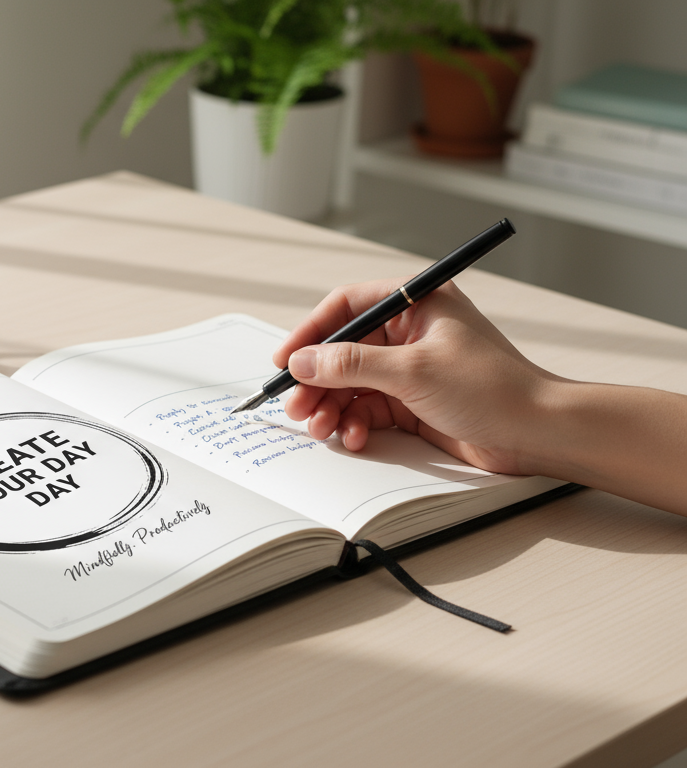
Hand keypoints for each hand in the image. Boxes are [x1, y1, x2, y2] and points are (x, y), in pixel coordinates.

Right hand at [273, 278, 560, 475]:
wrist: (538, 434)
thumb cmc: (492, 389)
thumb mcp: (413, 371)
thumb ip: (351, 364)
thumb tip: (303, 362)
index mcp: (415, 305)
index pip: (347, 307)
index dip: (312, 333)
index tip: (286, 360)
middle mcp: (410, 333)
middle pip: (342, 350)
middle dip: (317, 380)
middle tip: (297, 406)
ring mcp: (410, 369)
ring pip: (350, 384)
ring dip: (331, 406)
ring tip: (320, 428)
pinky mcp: (412, 402)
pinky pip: (367, 409)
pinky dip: (354, 423)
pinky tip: (353, 437)